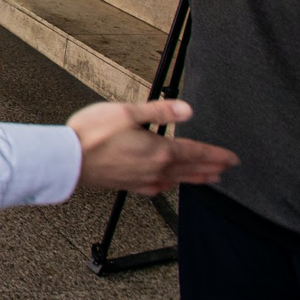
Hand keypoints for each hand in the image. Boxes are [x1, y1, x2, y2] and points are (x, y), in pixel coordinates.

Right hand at [68, 99, 237, 195]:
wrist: (68, 159)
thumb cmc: (92, 134)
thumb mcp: (127, 112)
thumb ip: (159, 111)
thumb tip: (187, 110)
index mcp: (159, 150)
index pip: (196, 153)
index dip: (216, 155)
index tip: (232, 158)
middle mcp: (156, 169)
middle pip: (191, 169)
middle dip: (211, 168)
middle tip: (226, 169)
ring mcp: (143, 180)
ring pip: (177, 181)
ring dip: (196, 179)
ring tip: (208, 179)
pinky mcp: (129, 185)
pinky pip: (158, 189)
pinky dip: (170, 186)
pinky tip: (168, 185)